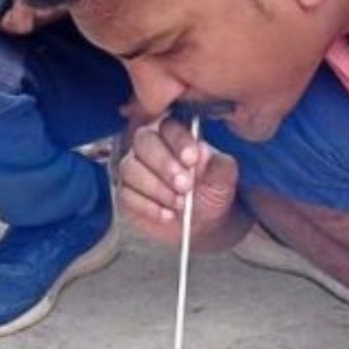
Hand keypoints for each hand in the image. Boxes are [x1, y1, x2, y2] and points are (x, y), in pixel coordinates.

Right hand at [118, 117, 239, 246]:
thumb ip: (218, 164)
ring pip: (131, 168)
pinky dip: (148, 207)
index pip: (169, 126)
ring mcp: (134, 168)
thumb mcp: (223, 179)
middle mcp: (150, 145)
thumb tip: (204, 153)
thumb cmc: (212, 191)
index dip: (179, 142)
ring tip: (180, 203)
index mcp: (176, 134)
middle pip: (144, 141)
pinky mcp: (125, 193)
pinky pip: (126, 195)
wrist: (205, 221)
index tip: (192, 160)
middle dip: (164, 164)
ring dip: (157, 188)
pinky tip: (167, 215)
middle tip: (185, 185)